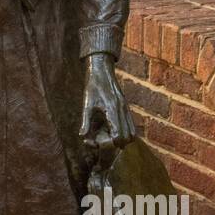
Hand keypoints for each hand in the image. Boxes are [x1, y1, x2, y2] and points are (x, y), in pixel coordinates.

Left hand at [79, 52, 135, 169]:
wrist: (102, 70)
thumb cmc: (92, 86)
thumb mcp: (86, 104)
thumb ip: (86, 122)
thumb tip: (82, 136)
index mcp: (113, 111)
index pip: (119, 137)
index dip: (109, 144)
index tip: (97, 141)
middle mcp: (123, 111)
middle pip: (128, 138)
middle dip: (116, 144)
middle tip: (101, 140)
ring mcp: (126, 110)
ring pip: (132, 134)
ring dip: (121, 139)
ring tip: (106, 135)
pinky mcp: (126, 108)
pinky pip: (131, 126)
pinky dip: (124, 132)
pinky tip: (110, 129)